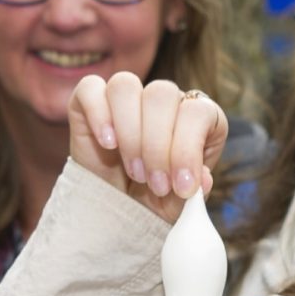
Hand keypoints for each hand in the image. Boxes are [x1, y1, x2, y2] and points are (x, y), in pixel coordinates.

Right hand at [66, 71, 229, 221]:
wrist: (114, 210)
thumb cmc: (153, 201)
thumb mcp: (177, 205)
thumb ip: (193, 192)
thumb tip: (204, 180)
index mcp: (197, 116)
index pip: (198, 111)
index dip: (189, 149)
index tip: (181, 188)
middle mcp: (164, 99)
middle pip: (162, 94)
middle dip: (157, 146)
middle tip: (155, 185)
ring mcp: (126, 96)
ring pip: (125, 86)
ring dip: (130, 134)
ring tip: (134, 172)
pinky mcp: (90, 100)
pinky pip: (90, 88)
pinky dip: (98, 114)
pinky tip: (107, 144)